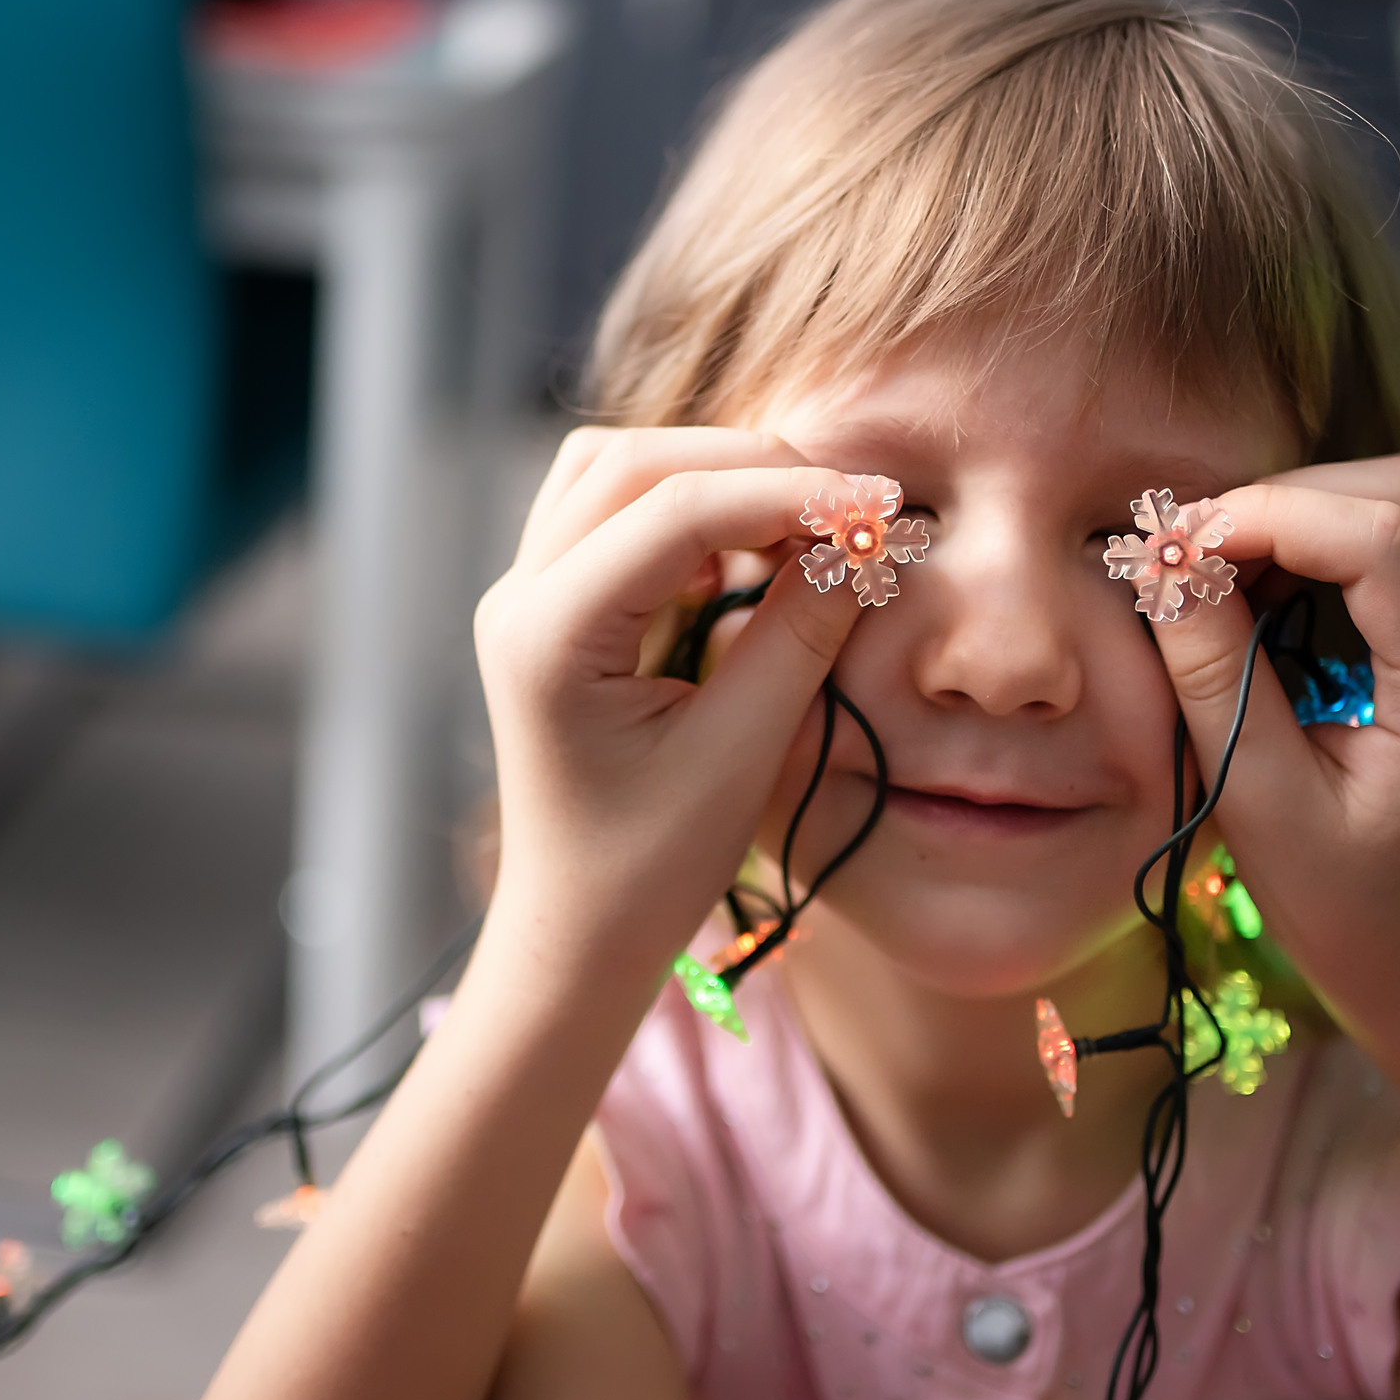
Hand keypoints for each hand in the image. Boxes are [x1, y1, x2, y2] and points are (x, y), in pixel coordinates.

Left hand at [474, 427, 868, 983]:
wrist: (576, 935)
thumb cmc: (651, 870)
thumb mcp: (742, 755)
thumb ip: (798, 635)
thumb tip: (861, 542)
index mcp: (550, 636)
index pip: (676, 510)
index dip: (787, 495)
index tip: (879, 508)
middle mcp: (520, 598)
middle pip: (636, 464)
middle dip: (753, 468)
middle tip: (853, 506)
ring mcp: (526, 597)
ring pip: (616, 471)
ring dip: (714, 474)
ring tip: (803, 521)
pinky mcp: (553, 607)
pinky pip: (614, 512)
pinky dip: (689, 507)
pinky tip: (752, 551)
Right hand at [1149, 450, 1399, 1021]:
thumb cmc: (1338, 900)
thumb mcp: (1257, 802)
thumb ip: (1215, 679)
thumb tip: (1166, 564)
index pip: (1383, 536)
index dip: (1269, 516)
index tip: (1176, 552)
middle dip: (1283, 501)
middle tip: (1191, 561)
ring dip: (1304, 508)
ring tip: (1225, 573)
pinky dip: (1325, 530)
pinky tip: (1266, 586)